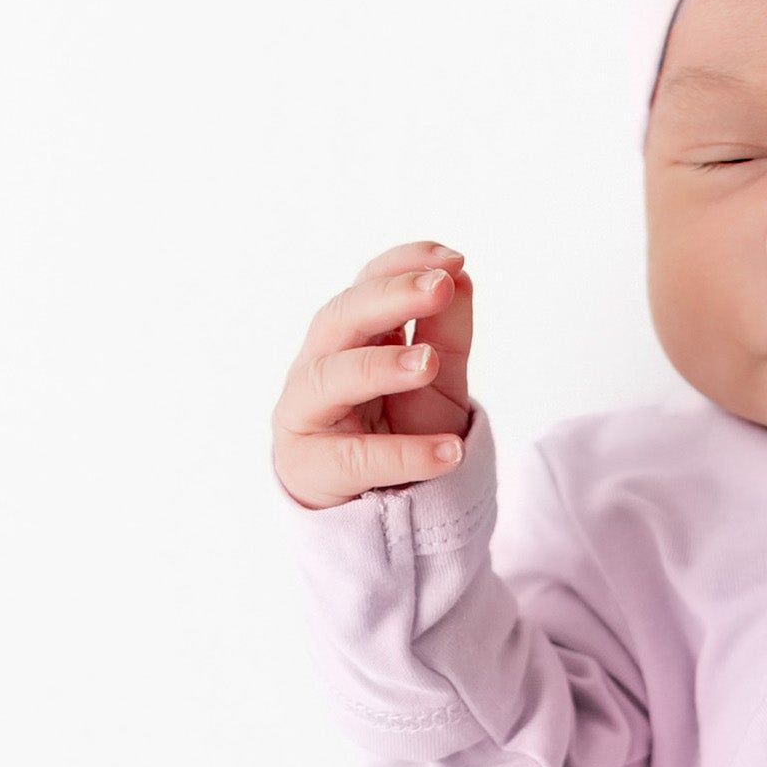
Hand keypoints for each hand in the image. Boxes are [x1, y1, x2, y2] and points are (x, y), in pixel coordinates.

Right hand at [273, 241, 475, 508]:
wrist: (384, 507)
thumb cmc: (402, 431)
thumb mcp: (439, 381)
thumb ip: (447, 333)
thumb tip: (459, 276)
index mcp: (349, 336)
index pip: (367, 284)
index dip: (403, 265)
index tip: (452, 258)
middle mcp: (319, 364)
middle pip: (340, 319)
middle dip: (389, 298)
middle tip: (439, 288)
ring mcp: (306, 413)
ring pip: (330, 378)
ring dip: (380, 366)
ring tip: (430, 363)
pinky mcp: (308, 465)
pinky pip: (354, 458)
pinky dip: (403, 454)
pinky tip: (449, 451)